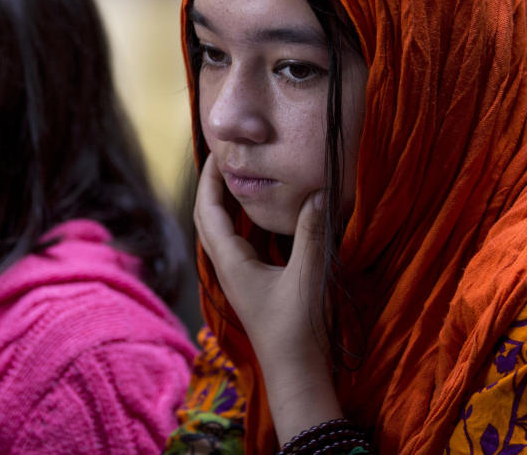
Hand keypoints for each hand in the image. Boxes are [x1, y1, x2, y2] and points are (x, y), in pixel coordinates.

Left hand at [194, 154, 342, 442]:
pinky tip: (261, 214)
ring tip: (241, 175)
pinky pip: (237, 243)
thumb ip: (313, 234)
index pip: (208, 210)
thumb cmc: (299, 330)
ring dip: (224, 202)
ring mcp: (238, 277)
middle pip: (207, 217)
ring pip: (221, 231)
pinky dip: (241, 220)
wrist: (297, 376)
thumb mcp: (309, 278)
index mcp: (231, 262)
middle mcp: (227, 267)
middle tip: (227, 156)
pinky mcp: (251, 284)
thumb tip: (320, 191)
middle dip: (212, 185)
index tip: (217, 149)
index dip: (209, 178)